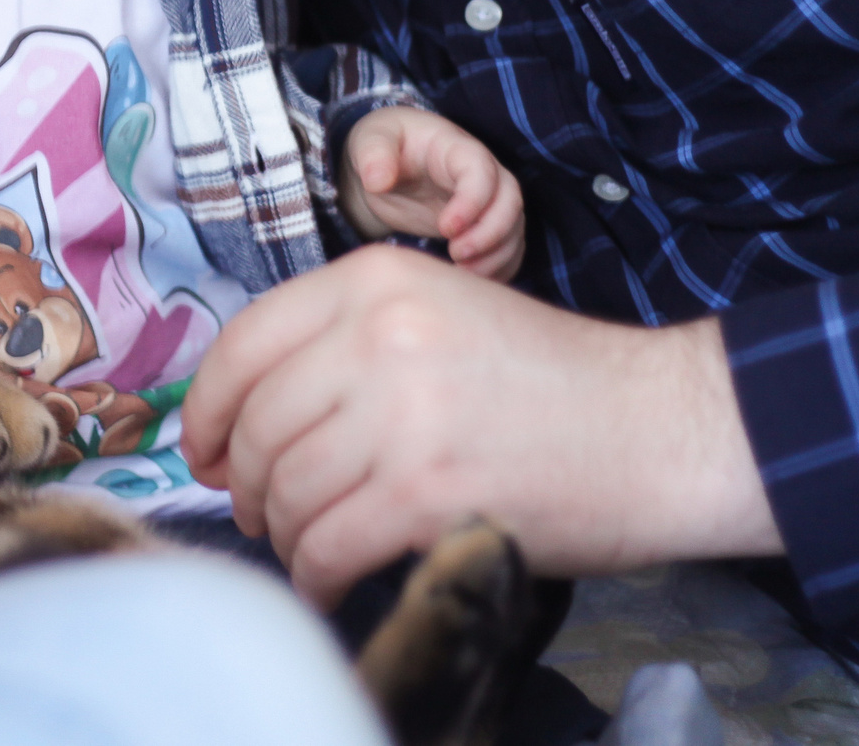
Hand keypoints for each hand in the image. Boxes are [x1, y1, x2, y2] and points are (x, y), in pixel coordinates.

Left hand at [179, 245, 780, 605]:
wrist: (658, 430)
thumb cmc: (550, 381)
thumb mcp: (440, 313)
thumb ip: (344, 343)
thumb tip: (240, 416)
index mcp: (375, 280)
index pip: (244, 343)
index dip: (205, 407)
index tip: (200, 447)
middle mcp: (378, 334)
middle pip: (254, 424)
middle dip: (243, 481)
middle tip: (258, 509)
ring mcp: (400, 413)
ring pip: (284, 488)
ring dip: (283, 531)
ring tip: (305, 542)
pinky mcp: (425, 491)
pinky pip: (325, 544)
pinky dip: (315, 573)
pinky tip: (329, 577)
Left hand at [339, 107, 524, 278]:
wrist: (387, 166)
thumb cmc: (382, 146)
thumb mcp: (370, 139)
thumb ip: (373, 153)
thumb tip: (378, 180)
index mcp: (454, 147)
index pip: (481, 170)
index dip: (472, 202)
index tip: (445, 229)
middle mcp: (481, 172)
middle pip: (509, 200)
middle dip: (490, 233)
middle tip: (456, 255)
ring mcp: (487, 199)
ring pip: (513, 227)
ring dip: (496, 255)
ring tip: (462, 272)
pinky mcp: (484, 224)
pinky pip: (508, 247)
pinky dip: (499, 267)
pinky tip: (470, 279)